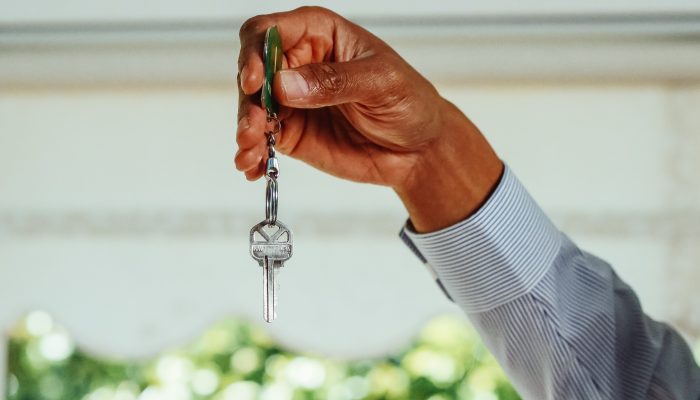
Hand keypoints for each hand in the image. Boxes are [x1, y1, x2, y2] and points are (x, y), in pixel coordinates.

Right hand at [235, 7, 502, 231]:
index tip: (256, 82)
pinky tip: (252, 168)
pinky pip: (261, 140)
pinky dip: (252, 153)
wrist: (419, 149)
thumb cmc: (409, 102)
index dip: (254, 53)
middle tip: (254, 128)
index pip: (269, 32)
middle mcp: (297, 64)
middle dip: (248, 100)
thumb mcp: (381, 83)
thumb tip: (285, 85)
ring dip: (246, 130)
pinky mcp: (291, 133)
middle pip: (252, 71)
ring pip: (252, 108)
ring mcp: (291, 100)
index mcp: (319, 34)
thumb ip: (334, 81)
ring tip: (251, 152)